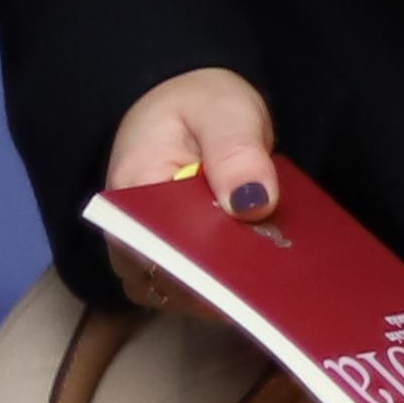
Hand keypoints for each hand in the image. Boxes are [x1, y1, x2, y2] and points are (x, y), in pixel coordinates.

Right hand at [97, 70, 280, 307]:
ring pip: (184, 296)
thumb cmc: (201, 106)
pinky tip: (265, 283)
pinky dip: (228, 291)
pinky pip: (195, 294)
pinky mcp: (170, 265)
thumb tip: (255, 203)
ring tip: (277, 283)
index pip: (157, 247)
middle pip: (171, 281)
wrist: (190, 111)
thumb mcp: (225, 112)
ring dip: (228, 294)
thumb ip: (237, 152)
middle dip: (223, 286)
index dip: (202, 268)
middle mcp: (126, 234)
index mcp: (131, 189)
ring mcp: (145, 255)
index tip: (247, 274)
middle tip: (277, 281)